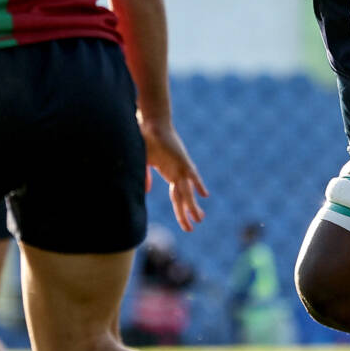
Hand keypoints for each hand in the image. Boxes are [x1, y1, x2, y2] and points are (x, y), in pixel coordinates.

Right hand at [139, 115, 207, 231]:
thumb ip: (145, 177)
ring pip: (187, 190)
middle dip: (187, 213)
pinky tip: (204, 194)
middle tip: (193, 227)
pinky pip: (191, 174)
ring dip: (192, 205)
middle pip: (183, 198)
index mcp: (169, 174)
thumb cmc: (146, 140)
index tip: (186, 225)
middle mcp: (177, 173)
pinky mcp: (182, 160)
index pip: (176, 198)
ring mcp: (180, 167)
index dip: (180, 211)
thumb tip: (146, 191)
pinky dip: (197, 184)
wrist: (151, 123)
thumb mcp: (144, 163)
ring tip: (199, 218)